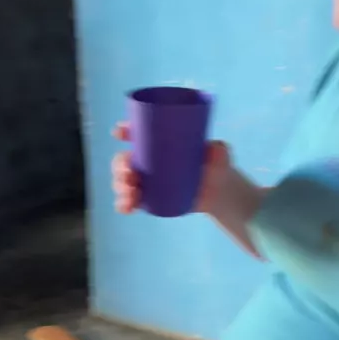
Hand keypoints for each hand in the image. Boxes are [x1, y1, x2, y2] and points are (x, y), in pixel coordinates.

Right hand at [111, 122, 232, 215]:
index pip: (136, 133)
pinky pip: (129, 201)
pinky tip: (127, 208)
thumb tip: (216, 148)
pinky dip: (124, 204)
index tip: (119, 133)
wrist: (218, 192)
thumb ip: (219, 150)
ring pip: (123, 181)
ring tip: (131, 194)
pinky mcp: (148, 198)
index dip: (124, 131)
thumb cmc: (216, 165)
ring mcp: (146, 180)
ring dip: (120, 186)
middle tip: (130, 174)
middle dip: (120, 166)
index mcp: (159, 142)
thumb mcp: (219, 155)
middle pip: (123, 159)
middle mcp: (147, 159)